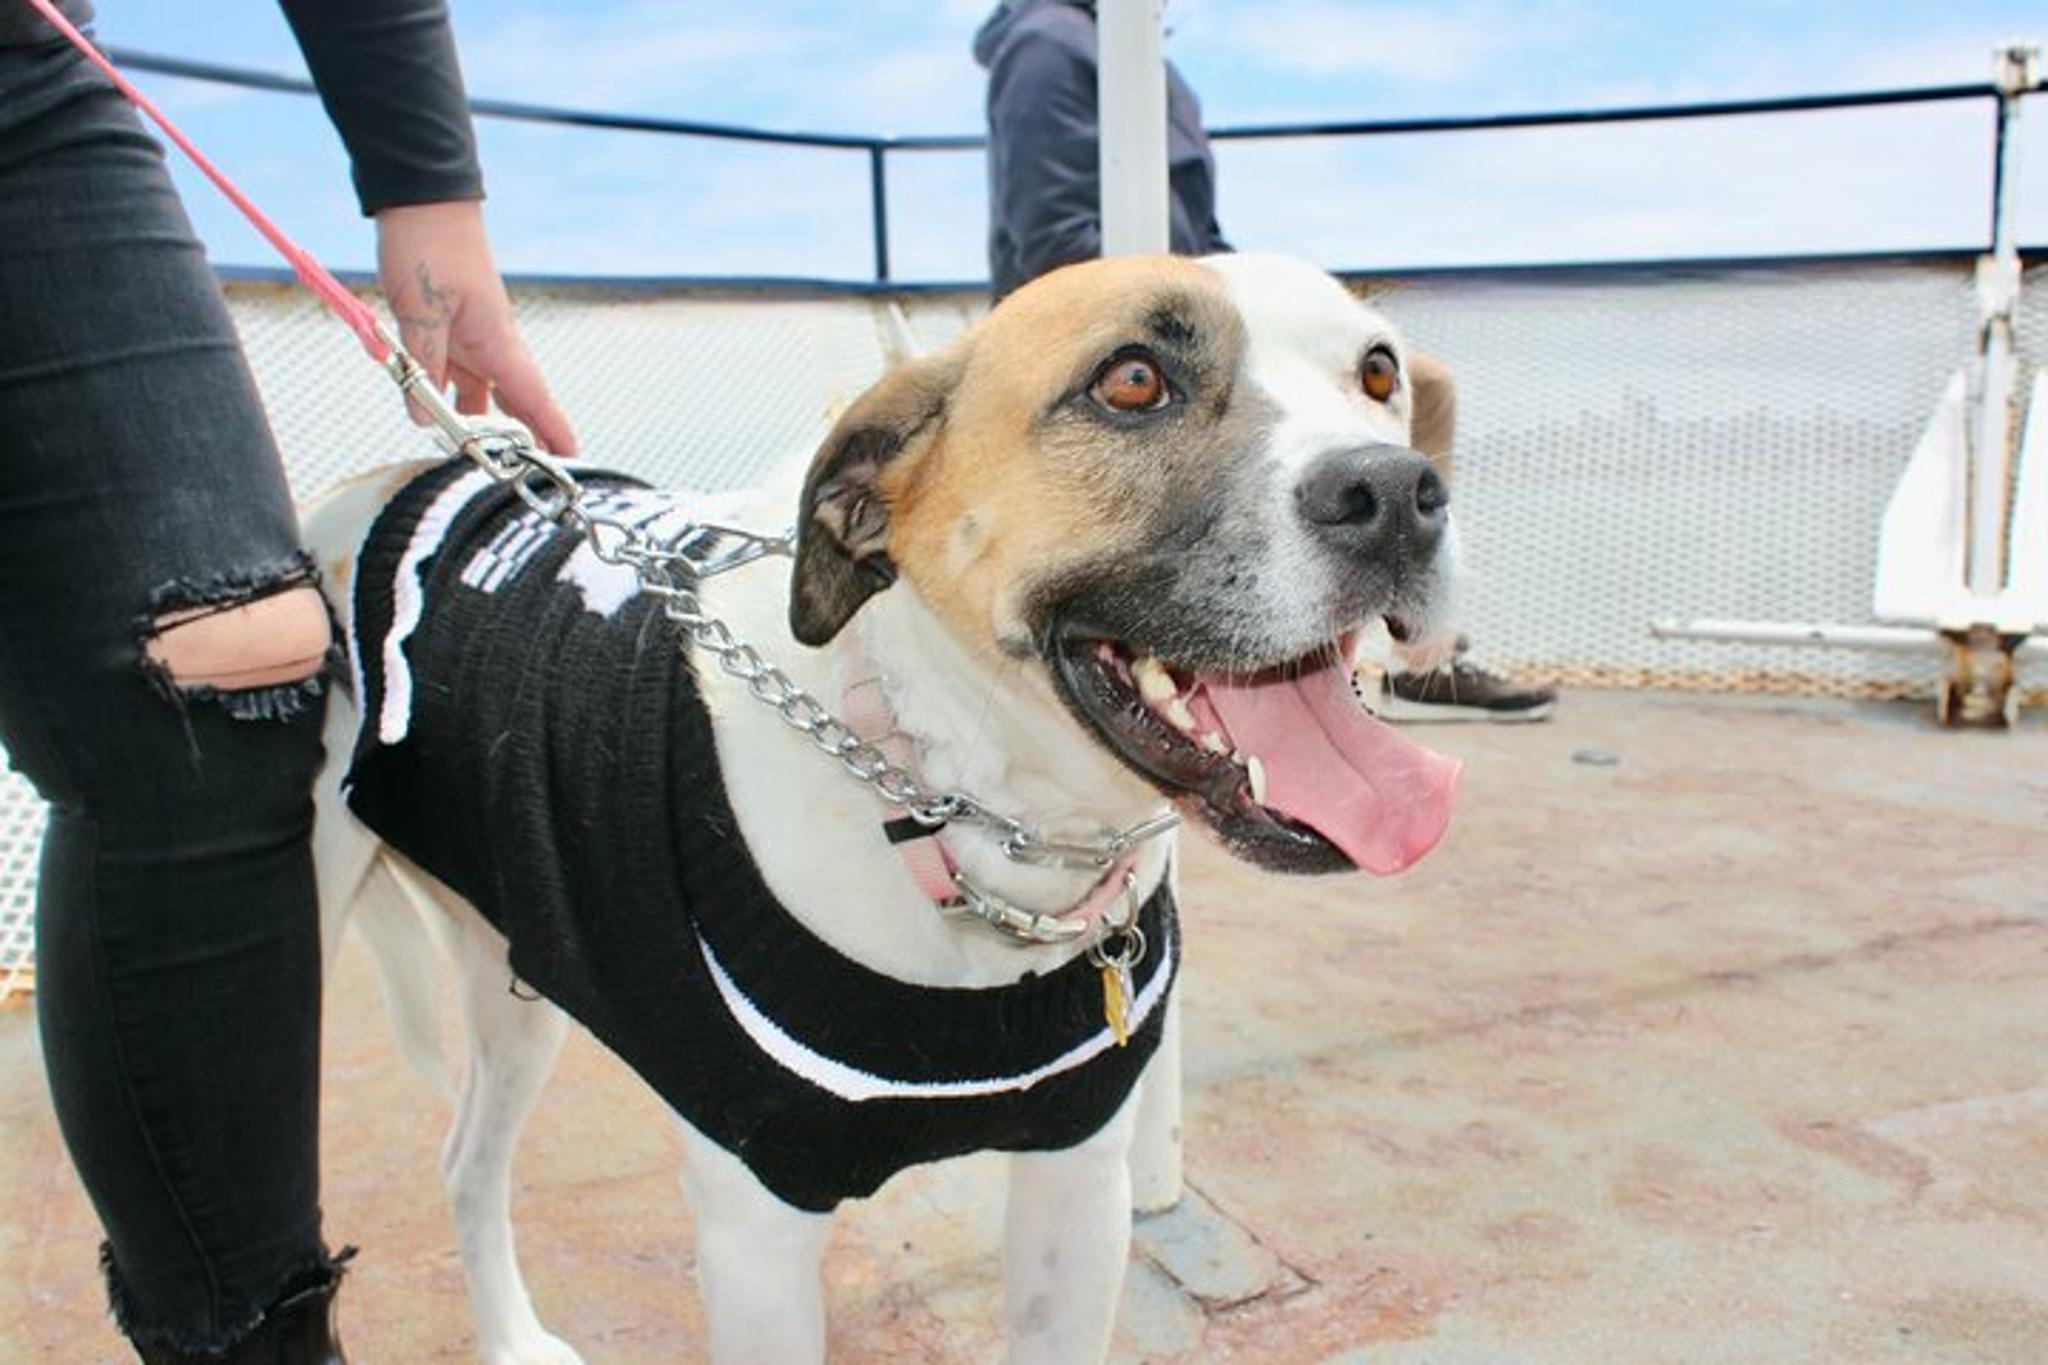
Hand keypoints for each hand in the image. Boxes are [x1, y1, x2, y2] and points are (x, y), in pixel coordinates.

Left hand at [375, 201, 577, 453]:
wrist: (422, 199)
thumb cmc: (429, 247)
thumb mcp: (419, 313)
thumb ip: (422, 366)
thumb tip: (423, 416)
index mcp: (497, 341)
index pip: (533, 398)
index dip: (553, 431)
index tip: (572, 460)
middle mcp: (491, 343)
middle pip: (513, 401)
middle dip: (521, 436)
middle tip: (526, 470)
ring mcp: (470, 334)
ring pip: (479, 388)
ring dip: (476, 418)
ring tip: (470, 450)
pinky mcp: (449, 324)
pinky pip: (453, 369)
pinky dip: (446, 391)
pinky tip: (428, 406)